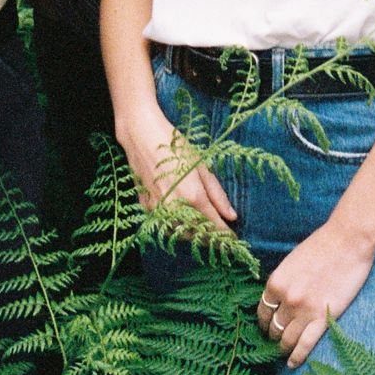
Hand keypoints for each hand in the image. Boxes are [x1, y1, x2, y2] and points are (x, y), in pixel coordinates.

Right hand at [117, 110, 235, 233]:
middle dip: (209, 235)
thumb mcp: (201, 166)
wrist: (140, 135)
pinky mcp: (146, 207)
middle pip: (197, 233)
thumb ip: (217, 194)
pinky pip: (165, 223)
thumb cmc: (174, 145)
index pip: (214, 225)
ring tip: (201, 223)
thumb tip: (232, 216)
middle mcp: (174, 207)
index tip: (233, 240)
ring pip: (180, 232)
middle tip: (218, 230)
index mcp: (193, 196)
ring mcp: (158, 209)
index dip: (225, 235)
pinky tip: (181, 213)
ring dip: (193, 232)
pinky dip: (175, 223)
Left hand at [258, 219, 374, 368]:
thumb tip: (278, 299)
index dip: (264, 323)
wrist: (348, 241)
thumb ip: (283, 281)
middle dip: (273, 336)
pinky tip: (292, 363)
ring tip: (284, 353)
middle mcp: (286, 299)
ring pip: (286, 339)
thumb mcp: (292, 261)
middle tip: (276, 341)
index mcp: (275, 282)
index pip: (262, 312)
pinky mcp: (323, 318)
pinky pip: (305, 345)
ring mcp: (304, 310)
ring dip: (283, 348)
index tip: (268, 328)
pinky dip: (297, 357)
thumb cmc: (322, 245)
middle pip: (273, 328)